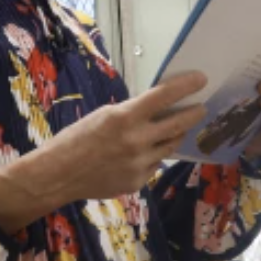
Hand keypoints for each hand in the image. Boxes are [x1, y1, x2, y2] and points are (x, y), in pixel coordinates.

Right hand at [0, 71, 207, 231]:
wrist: (58, 174)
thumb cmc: (76, 139)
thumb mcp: (103, 116)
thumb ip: (131, 113)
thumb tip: (157, 108)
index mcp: (125, 117)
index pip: (164, 96)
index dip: (186, 86)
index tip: (201, 79)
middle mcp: (137, 140)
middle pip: (178, 124)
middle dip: (194, 113)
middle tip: (202, 108)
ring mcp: (139, 164)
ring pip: (170, 146)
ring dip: (175, 135)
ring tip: (175, 129)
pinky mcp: (138, 181)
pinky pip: (154, 164)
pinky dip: (153, 156)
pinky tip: (141, 154)